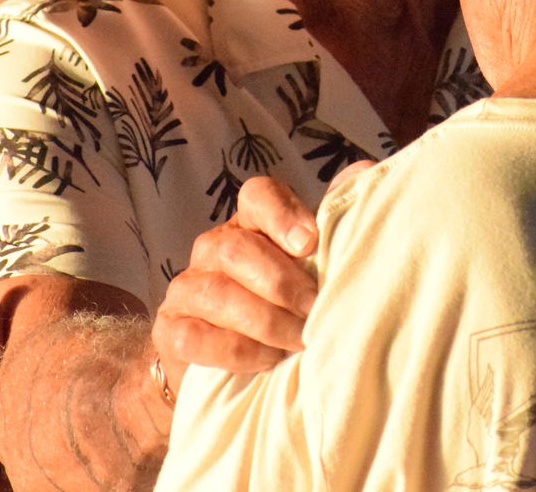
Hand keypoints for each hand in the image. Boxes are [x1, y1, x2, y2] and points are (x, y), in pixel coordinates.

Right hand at [151, 175, 319, 395]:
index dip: (282, 215)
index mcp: (251, 223)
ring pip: (218, 294)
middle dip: (282, 284)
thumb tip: (364, 171)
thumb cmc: (288, 306)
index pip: (258, 195)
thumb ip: (336, 221)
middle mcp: (214, 248)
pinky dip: (239, 351)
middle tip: (315, 310)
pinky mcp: (172, 329)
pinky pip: (197, 337)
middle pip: (236, 248)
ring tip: (300, 341)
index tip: (310, 244)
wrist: (234, 362)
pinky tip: (268, 360)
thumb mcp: (315, 267)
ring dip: (267, 322)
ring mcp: (188, 288)